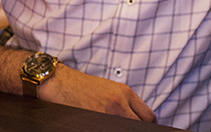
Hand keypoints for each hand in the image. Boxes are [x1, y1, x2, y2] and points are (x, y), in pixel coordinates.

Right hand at [39, 64, 155, 122]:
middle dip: (137, 129)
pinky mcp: (94, 121)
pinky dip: (110, 128)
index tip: (143, 128)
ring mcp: (107, 114)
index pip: (148, 117)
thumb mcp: (111, 89)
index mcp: (125, 93)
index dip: (147, 126)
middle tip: (131, 129)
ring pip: (126, 128)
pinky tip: (104, 126)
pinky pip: (110, 128)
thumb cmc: (84, 86)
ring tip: (116, 126)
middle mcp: (119, 103)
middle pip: (140, 125)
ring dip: (124, 128)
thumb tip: (136, 119)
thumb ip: (126, 102)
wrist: (62, 83)